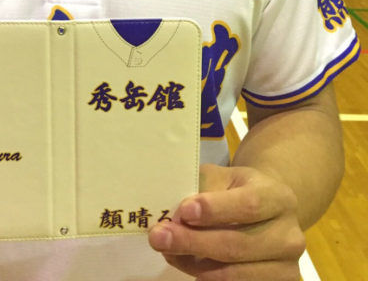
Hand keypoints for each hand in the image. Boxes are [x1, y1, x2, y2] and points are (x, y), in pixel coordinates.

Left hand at [148, 164, 305, 279]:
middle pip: (238, 245)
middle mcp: (290, 235)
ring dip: (194, 266)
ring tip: (168, 252)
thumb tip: (176, 216)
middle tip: (159, 238)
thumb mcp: (224, 177)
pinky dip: (207, 279)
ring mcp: (288, 268)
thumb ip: (203, 190)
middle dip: (193, 243)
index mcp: (278, 197)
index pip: (249, 204)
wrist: (267, 212)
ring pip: (235, 274)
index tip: (183, 211)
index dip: (215, 210)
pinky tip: (188, 265)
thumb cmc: (238, 191)